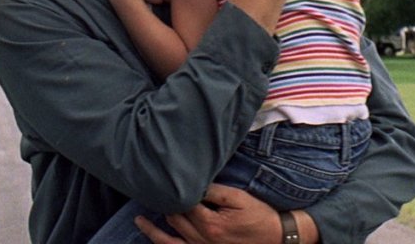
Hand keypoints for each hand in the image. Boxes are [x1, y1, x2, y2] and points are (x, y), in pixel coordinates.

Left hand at [136, 184, 280, 243]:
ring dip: (153, 230)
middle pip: (174, 219)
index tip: (164, 178)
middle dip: (163, 204)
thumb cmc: (259, 215)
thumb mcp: (240, 198)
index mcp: (210, 224)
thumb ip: (216, 192)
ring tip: (139, 220)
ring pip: (169, 240)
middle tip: (149, 190)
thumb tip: (195, 184)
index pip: (184, 203)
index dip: (175, 190)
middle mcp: (202, 240)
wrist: (275, 237)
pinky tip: (157, 238)